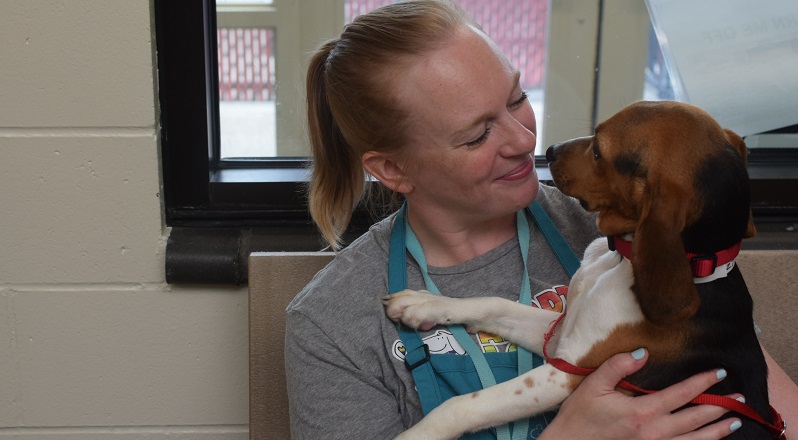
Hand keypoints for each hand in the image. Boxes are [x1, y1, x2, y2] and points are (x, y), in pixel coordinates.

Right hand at [539, 349, 742, 439]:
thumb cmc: (578, 418)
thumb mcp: (593, 385)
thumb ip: (618, 366)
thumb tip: (644, 352)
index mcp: (642, 411)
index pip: (681, 393)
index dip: (703, 383)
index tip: (719, 372)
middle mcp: (654, 432)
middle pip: (695, 418)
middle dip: (719, 407)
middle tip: (739, 398)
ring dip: (717, 431)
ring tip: (734, 422)